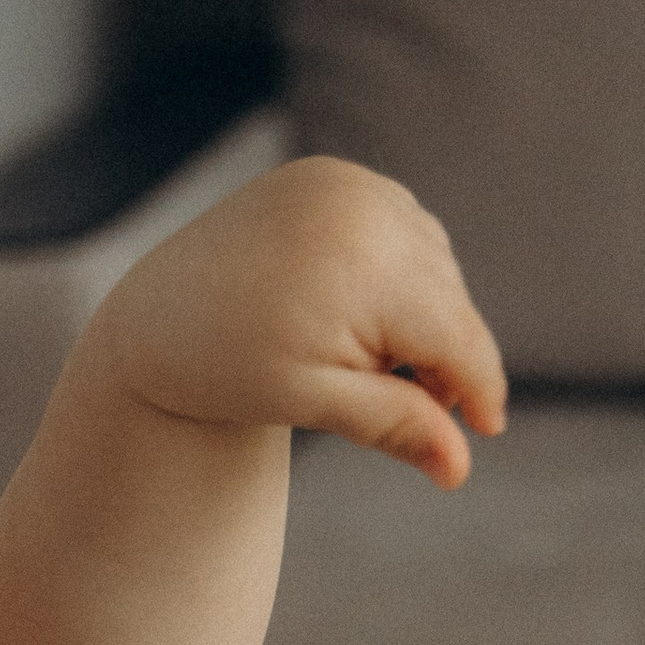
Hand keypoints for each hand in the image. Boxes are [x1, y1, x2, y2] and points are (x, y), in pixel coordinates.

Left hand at [130, 154, 508, 488]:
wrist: (154, 316)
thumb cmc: (226, 371)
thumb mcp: (313, 402)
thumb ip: (394, 426)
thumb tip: (461, 471)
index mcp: (366, 267)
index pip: (455, 336)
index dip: (480, 389)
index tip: (490, 431)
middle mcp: (365, 208)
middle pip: (448, 300)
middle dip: (441, 357)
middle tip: (411, 405)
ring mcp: (348, 182)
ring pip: (432, 261)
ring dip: (423, 311)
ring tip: (367, 360)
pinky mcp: (332, 173)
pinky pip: (400, 226)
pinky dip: (397, 268)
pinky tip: (356, 307)